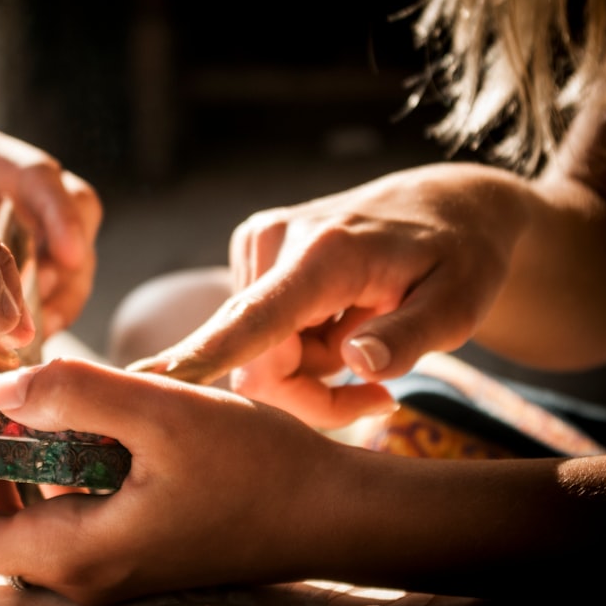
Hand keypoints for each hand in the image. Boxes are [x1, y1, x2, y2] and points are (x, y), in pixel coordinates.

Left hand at [0, 357, 341, 605]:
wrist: (333, 510)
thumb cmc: (259, 466)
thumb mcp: (166, 413)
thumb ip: (79, 394)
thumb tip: (2, 388)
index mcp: (74, 553)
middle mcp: (80, 571)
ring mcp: (105, 561)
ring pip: (14, 518)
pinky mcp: (129, 543)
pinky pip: (56, 509)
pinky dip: (36, 466)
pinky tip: (56, 417)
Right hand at [128, 163, 532, 428]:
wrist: (447, 206)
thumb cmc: (463, 256)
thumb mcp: (463, 303)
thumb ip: (412, 336)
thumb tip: (355, 363)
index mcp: (325, 253)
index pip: (251, 320)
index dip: (199, 361)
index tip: (142, 384)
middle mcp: (275, 241)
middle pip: (253, 359)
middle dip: (308, 395)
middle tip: (378, 399)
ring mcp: (258, 244)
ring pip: (254, 353)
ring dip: (308, 373)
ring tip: (366, 347)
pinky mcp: (253, 252)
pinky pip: (257, 333)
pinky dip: (298, 349)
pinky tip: (339, 327)